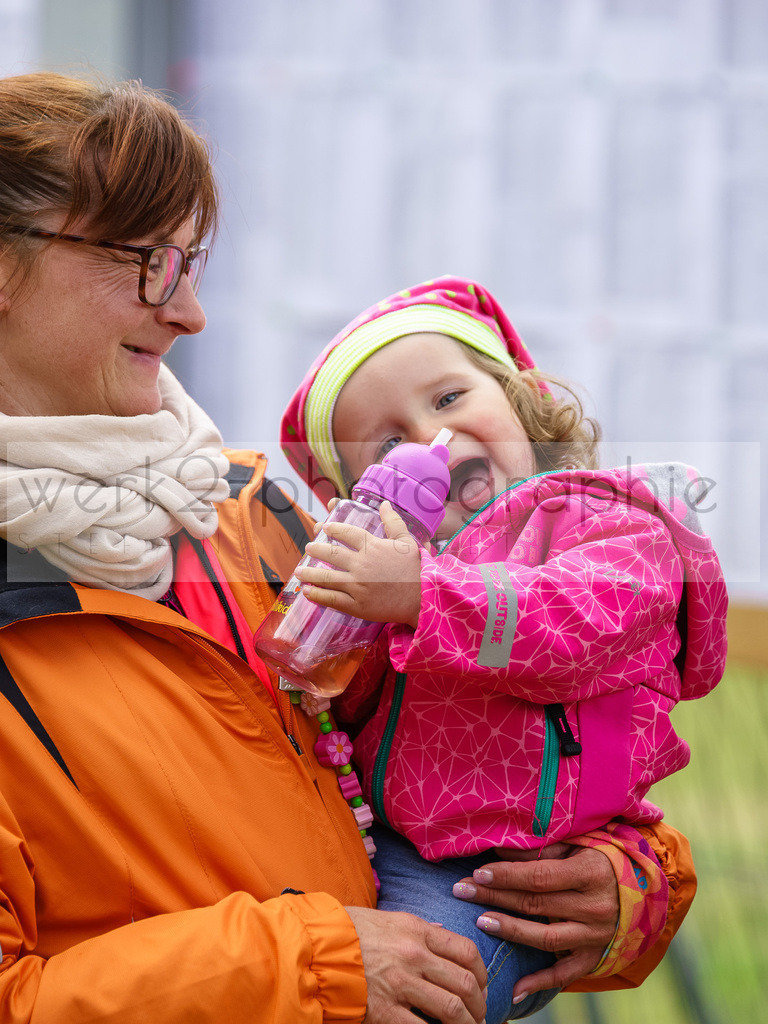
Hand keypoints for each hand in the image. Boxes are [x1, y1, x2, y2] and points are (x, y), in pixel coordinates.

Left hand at [296, 501, 422, 626]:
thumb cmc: (416, 569)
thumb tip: (384, 504)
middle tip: (310, 547)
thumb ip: (393, 522)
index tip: (325, 527)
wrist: (422, 599)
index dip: (333, 528)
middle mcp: (361, 564)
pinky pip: (331, 599)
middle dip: (317, 549)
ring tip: (300, 571)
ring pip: (326, 577)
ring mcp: (357, 586)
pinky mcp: (357, 605)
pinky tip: (307, 591)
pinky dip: (316, 595)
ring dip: (309, 573)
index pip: (347, 532)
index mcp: (372, 547)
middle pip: (331, 553)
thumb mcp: (407, 542)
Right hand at [345, 905, 486, 1023]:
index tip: (482, 987)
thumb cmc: (348, 932)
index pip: (466, 951)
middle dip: (479, 1005)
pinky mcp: (385, 1011)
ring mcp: (401, 984)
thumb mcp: (388, 919)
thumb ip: (419, 929)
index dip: (482, 973)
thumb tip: (443, 935)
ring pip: (452, 1009)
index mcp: (416, 930)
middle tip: (479, 1015)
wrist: (314, 949)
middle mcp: (414, 955)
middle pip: (465, 983)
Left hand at [452, 844, 617, 1002]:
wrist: (641, 889)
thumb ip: (541, 849)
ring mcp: (595, 936)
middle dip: (494, 897)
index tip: (478, 873)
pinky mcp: (594, 957)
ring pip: (545, 938)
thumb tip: (501, 851)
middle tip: (461, 890)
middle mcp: (594, 907)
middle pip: (535, 905)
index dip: (506, 875)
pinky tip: (514, 989)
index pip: (539, 877)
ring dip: (509, 931)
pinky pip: (564, 974)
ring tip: (479, 921)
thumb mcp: (576, 844)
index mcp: (590, 873)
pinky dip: (539, 983)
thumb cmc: (599, 858)